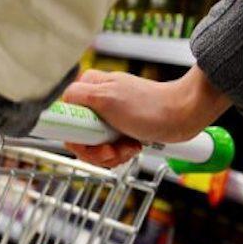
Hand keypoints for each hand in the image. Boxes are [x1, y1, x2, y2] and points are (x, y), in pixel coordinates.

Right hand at [61, 66, 230, 166]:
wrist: (184, 115)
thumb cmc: (150, 106)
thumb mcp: (106, 97)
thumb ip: (78, 96)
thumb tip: (58, 103)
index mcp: (88, 89)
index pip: (63, 119)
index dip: (74, 136)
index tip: (87, 142)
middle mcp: (95, 103)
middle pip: (78, 137)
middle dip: (95, 150)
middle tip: (111, 149)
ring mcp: (108, 119)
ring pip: (93, 146)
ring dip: (110, 154)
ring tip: (127, 147)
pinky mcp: (120, 131)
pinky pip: (108, 150)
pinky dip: (120, 154)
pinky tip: (132, 147)